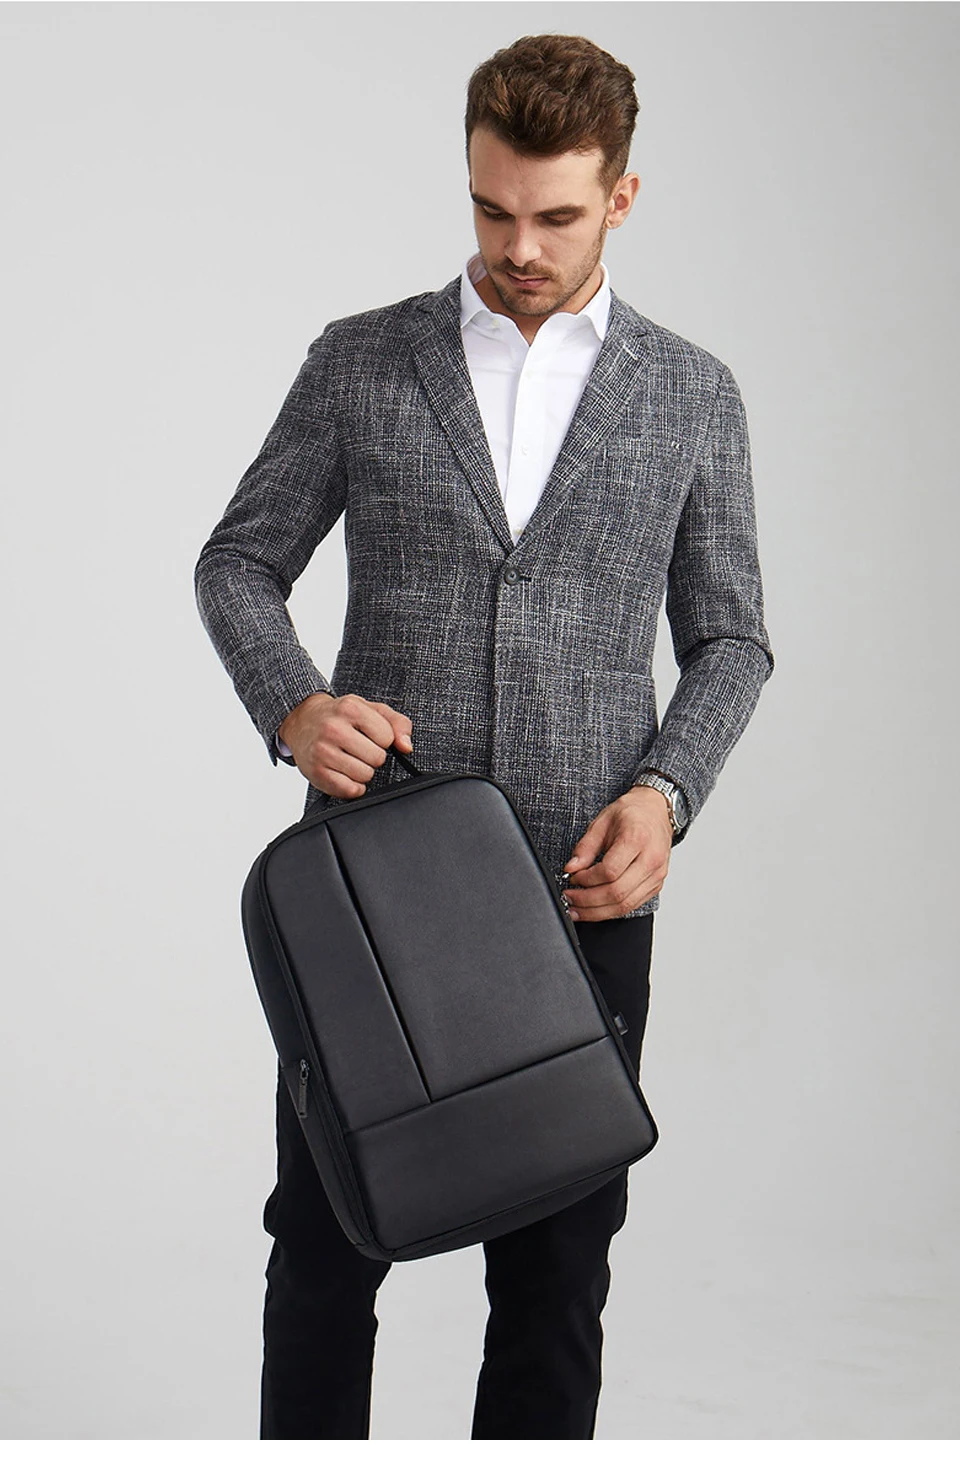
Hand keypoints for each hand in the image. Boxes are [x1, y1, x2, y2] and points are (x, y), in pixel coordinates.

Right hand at [278, 692, 412, 797]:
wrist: (302, 720)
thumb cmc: (339, 716)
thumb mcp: (370, 709)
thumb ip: (397, 723)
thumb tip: (406, 746)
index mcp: (351, 709)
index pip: (387, 738)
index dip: (383, 740)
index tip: (370, 736)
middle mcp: (334, 729)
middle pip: (377, 758)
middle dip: (373, 756)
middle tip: (359, 748)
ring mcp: (322, 752)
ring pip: (365, 776)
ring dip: (362, 771)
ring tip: (350, 758)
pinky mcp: (316, 773)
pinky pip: (349, 790)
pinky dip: (352, 786)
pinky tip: (344, 772)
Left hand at [561, 785, 673, 920]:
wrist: (657, 811)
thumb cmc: (632, 813)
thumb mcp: (602, 821)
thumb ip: (585, 846)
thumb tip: (572, 868)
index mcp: (638, 839)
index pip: (610, 871)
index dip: (587, 879)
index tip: (573, 877)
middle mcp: (651, 860)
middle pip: (617, 893)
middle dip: (588, 900)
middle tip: (570, 897)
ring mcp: (656, 875)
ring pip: (625, 905)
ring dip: (597, 911)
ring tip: (577, 909)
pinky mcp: (656, 885)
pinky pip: (632, 905)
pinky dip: (610, 910)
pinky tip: (594, 908)